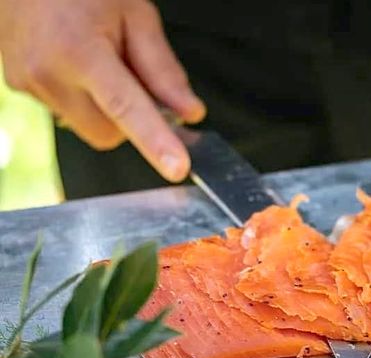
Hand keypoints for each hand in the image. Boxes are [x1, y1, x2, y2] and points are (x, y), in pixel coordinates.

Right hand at [0, 0, 204, 180]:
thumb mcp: (136, 14)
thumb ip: (163, 70)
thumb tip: (190, 112)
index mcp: (79, 51)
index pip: (127, 108)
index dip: (156, 141)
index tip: (177, 167)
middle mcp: (47, 73)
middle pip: (109, 134)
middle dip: (129, 118)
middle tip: (130, 74)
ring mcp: (28, 83)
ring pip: (89, 128)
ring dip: (105, 108)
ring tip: (98, 60)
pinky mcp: (19, 87)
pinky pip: (67, 113)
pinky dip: (82, 98)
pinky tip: (75, 62)